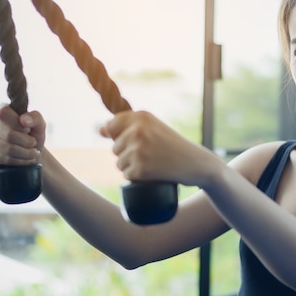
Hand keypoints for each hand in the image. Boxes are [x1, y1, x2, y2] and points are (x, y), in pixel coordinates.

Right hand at [0, 104, 45, 166]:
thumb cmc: (34, 134)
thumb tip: (24, 120)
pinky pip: (5, 159)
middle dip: (27, 142)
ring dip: (26, 153)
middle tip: (34, 143)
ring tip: (33, 153)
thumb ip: (35, 118)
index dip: (19, 124)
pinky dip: (20, 161)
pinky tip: (26, 159)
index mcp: (2, 109)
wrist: (31, 151)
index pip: (3, 114)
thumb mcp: (39, 124)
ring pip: (8, 149)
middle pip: (8, 135)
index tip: (29, 129)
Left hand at [99, 110, 215, 186]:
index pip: (112, 126)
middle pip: (115, 148)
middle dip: (129, 154)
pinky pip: (126, 176)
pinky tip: (153, 173)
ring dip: (133, 167)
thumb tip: (99, 130)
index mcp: (141, 116)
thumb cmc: (174, 146)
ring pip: (119, 163)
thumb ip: (128, 126)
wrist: (196, 163)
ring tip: (153, 163)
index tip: (138, 142)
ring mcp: (138, 150)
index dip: (121, 137)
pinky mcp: (140, 168)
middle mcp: (138, 130)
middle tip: (152, 154)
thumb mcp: (154, 128)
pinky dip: (138, 178)